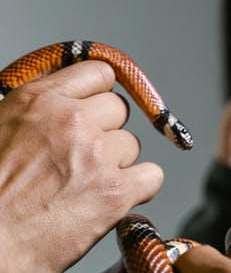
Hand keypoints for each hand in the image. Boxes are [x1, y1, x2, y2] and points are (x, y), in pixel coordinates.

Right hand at [0, 61, 163, 272]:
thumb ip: (35, 110)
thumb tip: (64, 104)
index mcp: (39, 100)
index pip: (99, 72)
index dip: (99, 95)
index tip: (95, 112)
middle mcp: (71, 120)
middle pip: (118, 109)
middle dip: (104, 132)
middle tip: (81, 160)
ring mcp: (96, 155)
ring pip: (131, 145)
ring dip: (115, 164)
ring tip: (83, 189)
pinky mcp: (115, 193)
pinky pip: (152, 176)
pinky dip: (139, 188)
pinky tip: (113, 200)